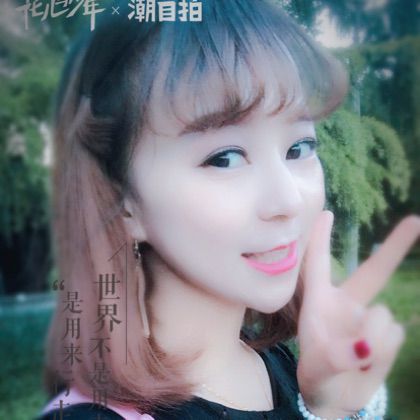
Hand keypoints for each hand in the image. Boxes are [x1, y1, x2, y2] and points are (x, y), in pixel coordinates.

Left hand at [296, 211, 419, 417]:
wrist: (337, 398)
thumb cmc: (317, 376)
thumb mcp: (316, 369)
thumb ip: (336, 358)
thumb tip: (364, 346)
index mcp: (320, 302)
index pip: (319, 264)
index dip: (321, 238)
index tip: (326, 213)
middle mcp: (347, 304)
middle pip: (374, 271)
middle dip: (395, 246)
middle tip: (417, 220)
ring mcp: (370, 319)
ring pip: (383, 317)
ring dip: (373, 341)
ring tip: (355, 359)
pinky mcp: (388, 336)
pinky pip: (395, 336)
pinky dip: (383, 353)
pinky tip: (368, 361)